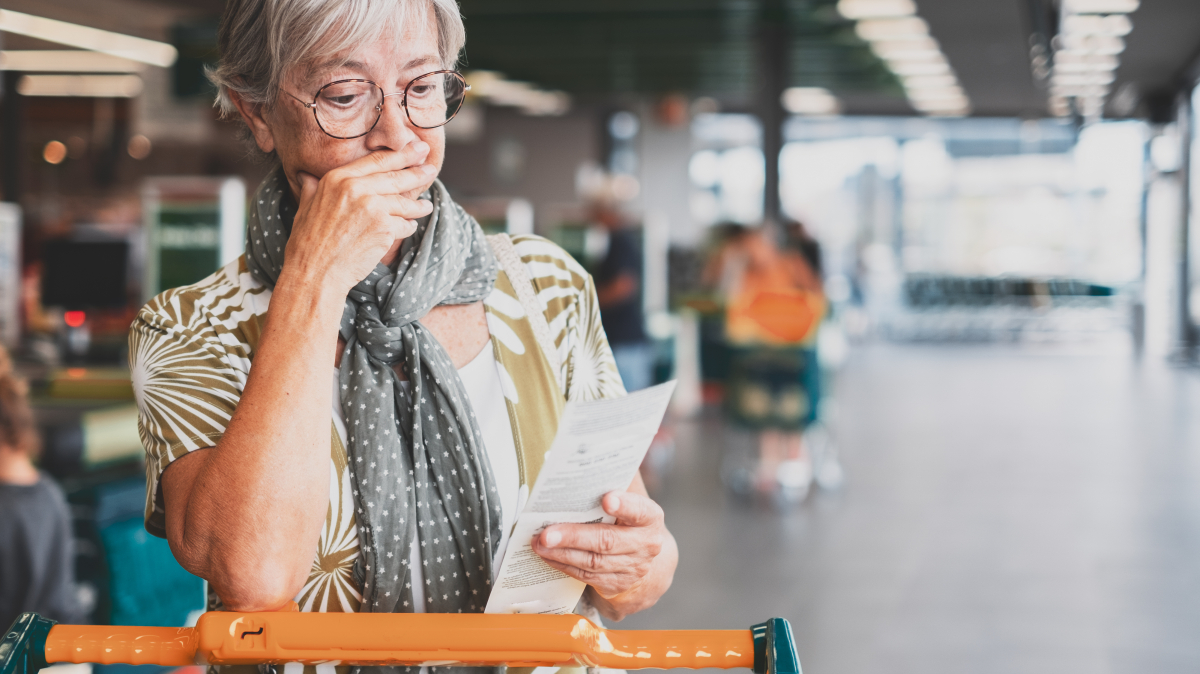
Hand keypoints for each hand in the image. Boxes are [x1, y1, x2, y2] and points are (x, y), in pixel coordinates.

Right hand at [284, 142, 437, 294]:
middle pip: (396, 177)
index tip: (416, 149)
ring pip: (404, 203)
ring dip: (418, 205)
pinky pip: (404, 225)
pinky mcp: (384, 228)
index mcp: (338, 178)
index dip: (400, 154)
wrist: (315, 272)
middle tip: (431, 167)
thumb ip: (312, 188)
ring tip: (427, 206)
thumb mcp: (305, 207)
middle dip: (417, 172)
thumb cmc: (307, 243)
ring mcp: (372, 207)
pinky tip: (410, 227)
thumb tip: (306, 176)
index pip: (377, 160)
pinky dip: (408, 227)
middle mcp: (356, 188)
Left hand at [533, 489, 673, 617]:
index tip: (606, 498)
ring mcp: (631, 568)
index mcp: (650, 518)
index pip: (639, 510)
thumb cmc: (629, 517)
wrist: (645, 558)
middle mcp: (645, 545)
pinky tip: (546, 555)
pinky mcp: (615, 584)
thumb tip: (592, 446)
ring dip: (561, 553)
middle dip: (574, 536)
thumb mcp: (630, 495)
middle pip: (607, 541)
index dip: (624, 505)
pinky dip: (563, 565)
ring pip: (592, 562)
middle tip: (546, 532)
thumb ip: (617, 476)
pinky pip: (585, 576)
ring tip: (538, 542)